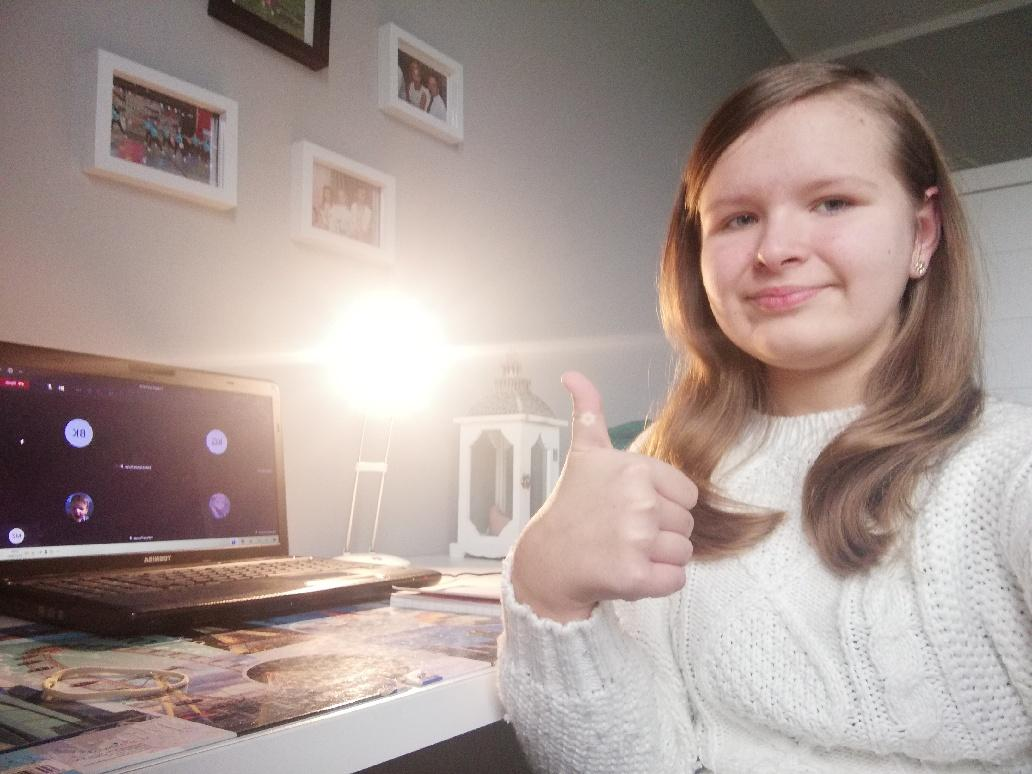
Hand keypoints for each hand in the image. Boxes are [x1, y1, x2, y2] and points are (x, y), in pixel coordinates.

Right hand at [510, 372, 697, 622]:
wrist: (547, 560)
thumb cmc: (572, 506)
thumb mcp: (584, 454)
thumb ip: (589, 412)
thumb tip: (572, 375)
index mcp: (635, 470)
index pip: (687, 494)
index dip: (664, 504)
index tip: (631, 507)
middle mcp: (638, 502)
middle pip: (686, 524)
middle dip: (661, 533)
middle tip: (623, 532)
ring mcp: (637, 540)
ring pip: (683, 553)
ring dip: (659, 558)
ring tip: (624, 551)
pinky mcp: (635, 576)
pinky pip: (676, 580)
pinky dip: (658, 582)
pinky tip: (629, 572)